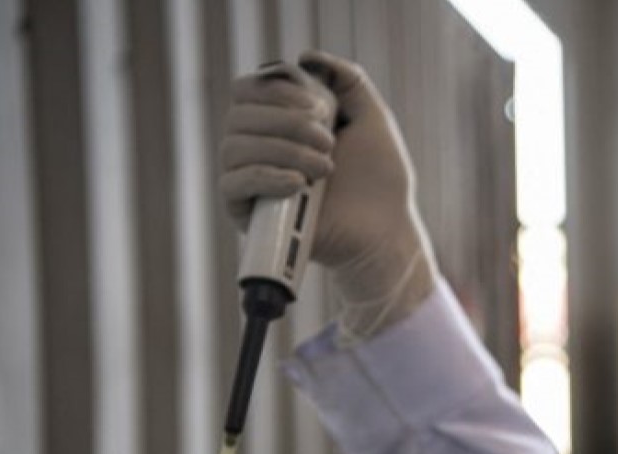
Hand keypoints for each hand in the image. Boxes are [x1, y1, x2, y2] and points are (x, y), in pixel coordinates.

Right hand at [220, 51, 436, 344]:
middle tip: (329, 141)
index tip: (316, 106)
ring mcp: (250, 180)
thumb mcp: (371, 118)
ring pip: (235, 148)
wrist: (384, 231)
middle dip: (287, 122)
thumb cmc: (380, 180)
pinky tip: (298, 184)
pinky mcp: (247, 214)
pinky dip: (266, 177)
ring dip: (285, 150)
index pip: (247, 91)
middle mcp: (257, 147)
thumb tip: (306, 57)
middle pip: (238, 115)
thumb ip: (347, 80)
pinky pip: (233, 184)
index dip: (275, 90)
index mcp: (279, 123)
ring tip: (325, 167)